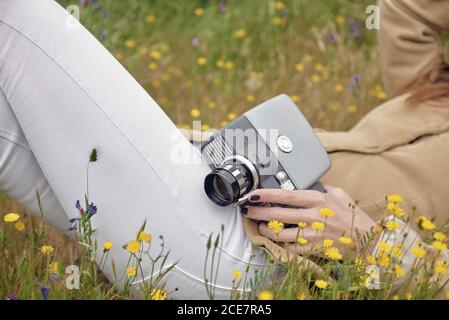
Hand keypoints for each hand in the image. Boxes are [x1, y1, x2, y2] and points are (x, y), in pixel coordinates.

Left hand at [244, 185, 376, 254]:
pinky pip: (290, 248)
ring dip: (266, 230)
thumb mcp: (340, 195)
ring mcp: (312, 234)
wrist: (368, 241)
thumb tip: (311, 183)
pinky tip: (277, 240)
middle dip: (257, 213)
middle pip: (277, 214)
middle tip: (247, 210)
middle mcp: (312, 216)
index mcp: (317, 200)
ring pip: (280, 233)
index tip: (253, 194)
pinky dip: (281, 244)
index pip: (285, 195)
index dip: (265, 195)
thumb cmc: (353, 217)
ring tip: (260, 226)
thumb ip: (323, 188)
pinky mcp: (313, 249)